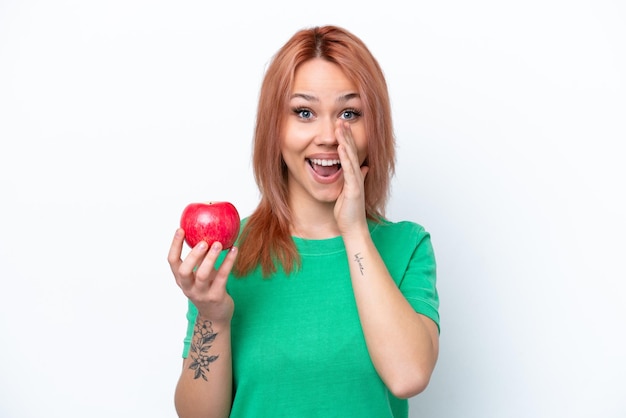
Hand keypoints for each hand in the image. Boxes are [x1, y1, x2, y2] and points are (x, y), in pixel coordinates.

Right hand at [168, 228, 235, 323]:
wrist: (215, 316)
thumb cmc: (207, 288)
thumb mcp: (200, 274)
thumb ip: (200, 258)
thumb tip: (206, 231)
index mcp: (181, 279)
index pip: (172, 261)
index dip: (174, 245)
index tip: (180, 229)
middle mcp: (188, 287)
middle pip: (184, 271)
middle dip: (192, 256)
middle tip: (203, 241)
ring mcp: (201, 294)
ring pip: (203, 275)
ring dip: (211, 258)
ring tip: (219, 244)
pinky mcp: (216, 297)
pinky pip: (222, 277)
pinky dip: (228, 262)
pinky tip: (234, 250)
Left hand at [334, 121, 369, 235]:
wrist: (353, 228)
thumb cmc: (349, 213)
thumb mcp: (350, 192)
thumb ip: (358, 178)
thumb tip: (364, 167)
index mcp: (355, 176)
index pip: (350, 153)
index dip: (346, 139)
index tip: (342, 126)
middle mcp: (357, 176)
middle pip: (352, 151)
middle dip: (346, 135)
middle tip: (341, 119)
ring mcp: (356, 182)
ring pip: (351, 157)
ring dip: (345, 141)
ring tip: (341, 127)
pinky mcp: (354, 189)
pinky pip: (349, 170)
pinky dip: (345, 158)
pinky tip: (340, 147)